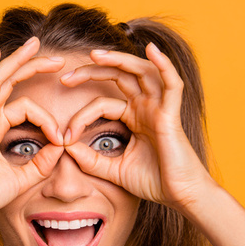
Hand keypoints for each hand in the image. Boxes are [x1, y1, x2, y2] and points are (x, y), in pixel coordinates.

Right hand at [0, 37, 64, 224]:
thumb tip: (61, 146)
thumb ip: (42, 163)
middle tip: (56, 58)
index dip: (48, 120)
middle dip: (32, 65)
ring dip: (17, 60)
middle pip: (10, 82)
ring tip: (35, 43)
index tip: (61, 139)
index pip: (26, 108)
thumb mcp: (21, 179)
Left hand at [60, 43, 215, 211]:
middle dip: (91, 72)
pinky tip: (152, 49)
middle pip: (118, 76)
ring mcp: (160, 107)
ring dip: (118, 59)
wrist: (180, 196)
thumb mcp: (113, 170)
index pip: (101, 104)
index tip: (64, 137)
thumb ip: (91, 160)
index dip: (80, 117)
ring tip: (95, 55)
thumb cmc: (154, 182)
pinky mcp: (172, 114)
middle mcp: (146, 107)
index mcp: (133, 117)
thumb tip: (66, 148)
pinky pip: (172, 84)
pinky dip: (164, 64)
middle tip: (65, 77)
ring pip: (140, 71)